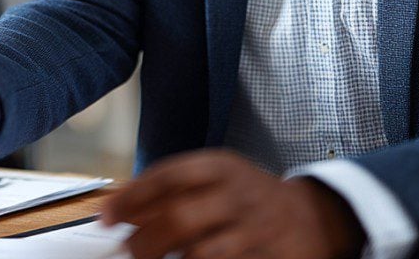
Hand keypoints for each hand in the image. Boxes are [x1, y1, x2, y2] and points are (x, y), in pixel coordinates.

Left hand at [101, 150, 364, 258]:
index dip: (130, 198)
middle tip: (128, 250)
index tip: (105, 217)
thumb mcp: (216, 178)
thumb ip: (172, 188)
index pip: (166, 176)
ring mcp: (255, 232)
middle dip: (145, 240)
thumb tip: (119, 209)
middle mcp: (238, 196)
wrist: (313, 217)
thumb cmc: (248, 198)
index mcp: (221, 168)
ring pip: (201, 253)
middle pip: (180, 218)